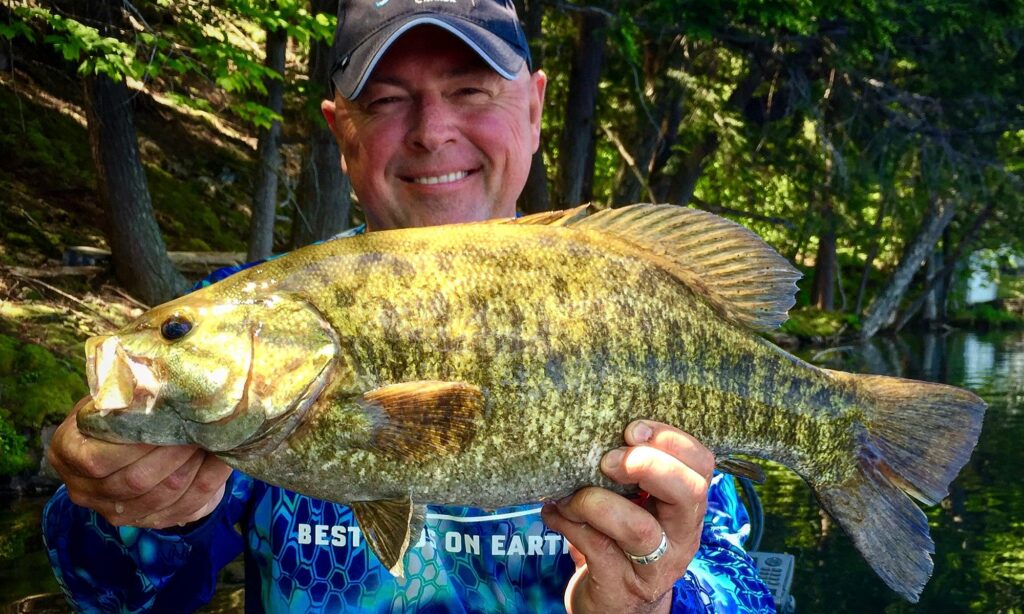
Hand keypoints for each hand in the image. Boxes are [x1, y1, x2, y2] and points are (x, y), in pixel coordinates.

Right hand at [48, 396, 232, 528]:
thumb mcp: (111, 394)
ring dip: (193, 468)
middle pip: (135, 481)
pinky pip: (186, 508)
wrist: (129, 439)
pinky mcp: (150, 520)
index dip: (137, 443)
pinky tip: (223, 459)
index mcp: (67, 454)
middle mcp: (85, 490)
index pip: (99, 460)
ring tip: (212, 440)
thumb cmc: (120, 409)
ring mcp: (116, 511)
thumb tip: (154, 379)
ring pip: (163, 497)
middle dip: (174, 453)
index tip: (169, 419)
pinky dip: (208, 482)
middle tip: (200, 427)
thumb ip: (124, 389)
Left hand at [541, 420, 713, 613]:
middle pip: (689, 493)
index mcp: (687, 507)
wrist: (613, 603)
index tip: (631, 429)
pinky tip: (554, 512)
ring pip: (639, 528)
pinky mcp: (621, 587)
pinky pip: (597, 549)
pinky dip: (569, 525)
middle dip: (649, 465)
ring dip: (596, 502)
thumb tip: (594, 422)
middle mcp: (681, 537)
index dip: (671, 439)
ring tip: (570, 496)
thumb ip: (628, 470)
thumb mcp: (634, 502)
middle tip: (609, 460)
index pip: (702, 464)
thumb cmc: (619, 538)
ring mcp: (654, 566)